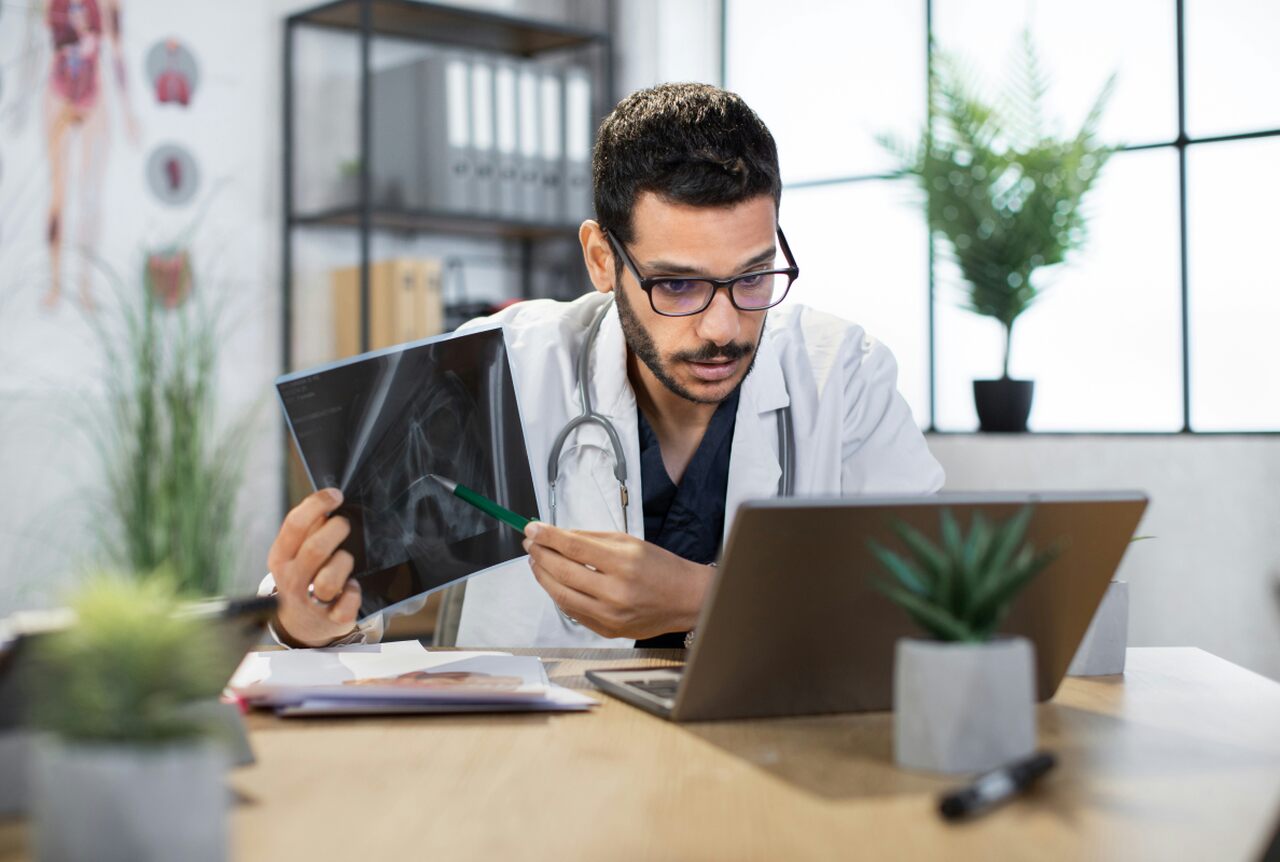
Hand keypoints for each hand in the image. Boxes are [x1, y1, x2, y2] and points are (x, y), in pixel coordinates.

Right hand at [266, 488, 361, 646]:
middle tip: (345, 525)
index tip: (336, 495)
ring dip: (343, 564)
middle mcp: (291, 580)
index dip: (317, 505)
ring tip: (345, 561)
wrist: (301, 624)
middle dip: (336, 530)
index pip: (295, 525)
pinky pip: (347, 604)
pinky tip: (351, 587)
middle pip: (315, 549)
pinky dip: (354, 593)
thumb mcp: (295, 554)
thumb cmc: (304, 577)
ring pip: (329, 580)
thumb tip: (327, 501)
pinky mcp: (332, 620)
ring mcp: (310, 603)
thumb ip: (307, 530)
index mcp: (280, 557)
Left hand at [522, 522, 712, 639]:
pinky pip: (572, 612)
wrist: (685, 599)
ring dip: (542, 576)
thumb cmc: (660, 568)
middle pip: (563, 571)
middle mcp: (616, 592)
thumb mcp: (629, 542)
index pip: (574, 547)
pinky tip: (553, 582)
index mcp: (623, 563)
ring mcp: (610, 615)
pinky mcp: (607, 630)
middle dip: (540, 554)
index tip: (532, 528)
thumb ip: (590, 539)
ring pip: (561, 595)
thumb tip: (556, 535)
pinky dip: (558, 595)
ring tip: (536, 561)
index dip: (548, 537)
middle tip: (530, 543)